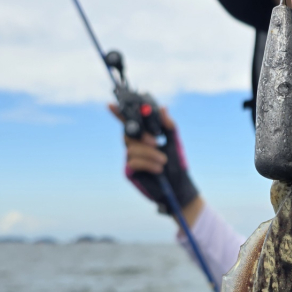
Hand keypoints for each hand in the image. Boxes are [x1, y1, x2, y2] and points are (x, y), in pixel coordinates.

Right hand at [109, 105, 203, 225]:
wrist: (179, 187)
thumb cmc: (177, 165)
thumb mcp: (175, 142)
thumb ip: (169, 126)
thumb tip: (163, 108)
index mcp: (144, 137)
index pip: (131, 123)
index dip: (119, 114)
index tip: (111, 105)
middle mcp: (135, 147)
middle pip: (128, 134)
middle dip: (141, 136)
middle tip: (155, 141)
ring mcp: (130, 159)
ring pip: (132, 149)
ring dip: (149, 153)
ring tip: (163, 161)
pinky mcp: (130, 171)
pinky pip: (133, 162)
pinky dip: (147, 164)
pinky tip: (158, 169)